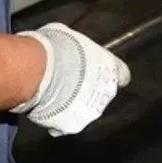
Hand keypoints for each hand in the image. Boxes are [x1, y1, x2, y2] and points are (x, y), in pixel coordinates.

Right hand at [10, 23, 130, 136]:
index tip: (100, 73)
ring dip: (74, 105)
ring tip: (55, 95)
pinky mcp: (74, 125)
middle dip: (90, 90)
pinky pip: (66, 124)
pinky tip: (47, 109)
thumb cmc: (56, 48)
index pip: (122, 75)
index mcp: (111, 67)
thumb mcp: (70, 37)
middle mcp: (107, 91)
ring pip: (85, 111)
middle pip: (103, 94)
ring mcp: (92, 111)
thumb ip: (78, 48)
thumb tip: (68, 45)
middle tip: (70, 83)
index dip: (110, 74)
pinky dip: (57, 120)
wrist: (38, 71)